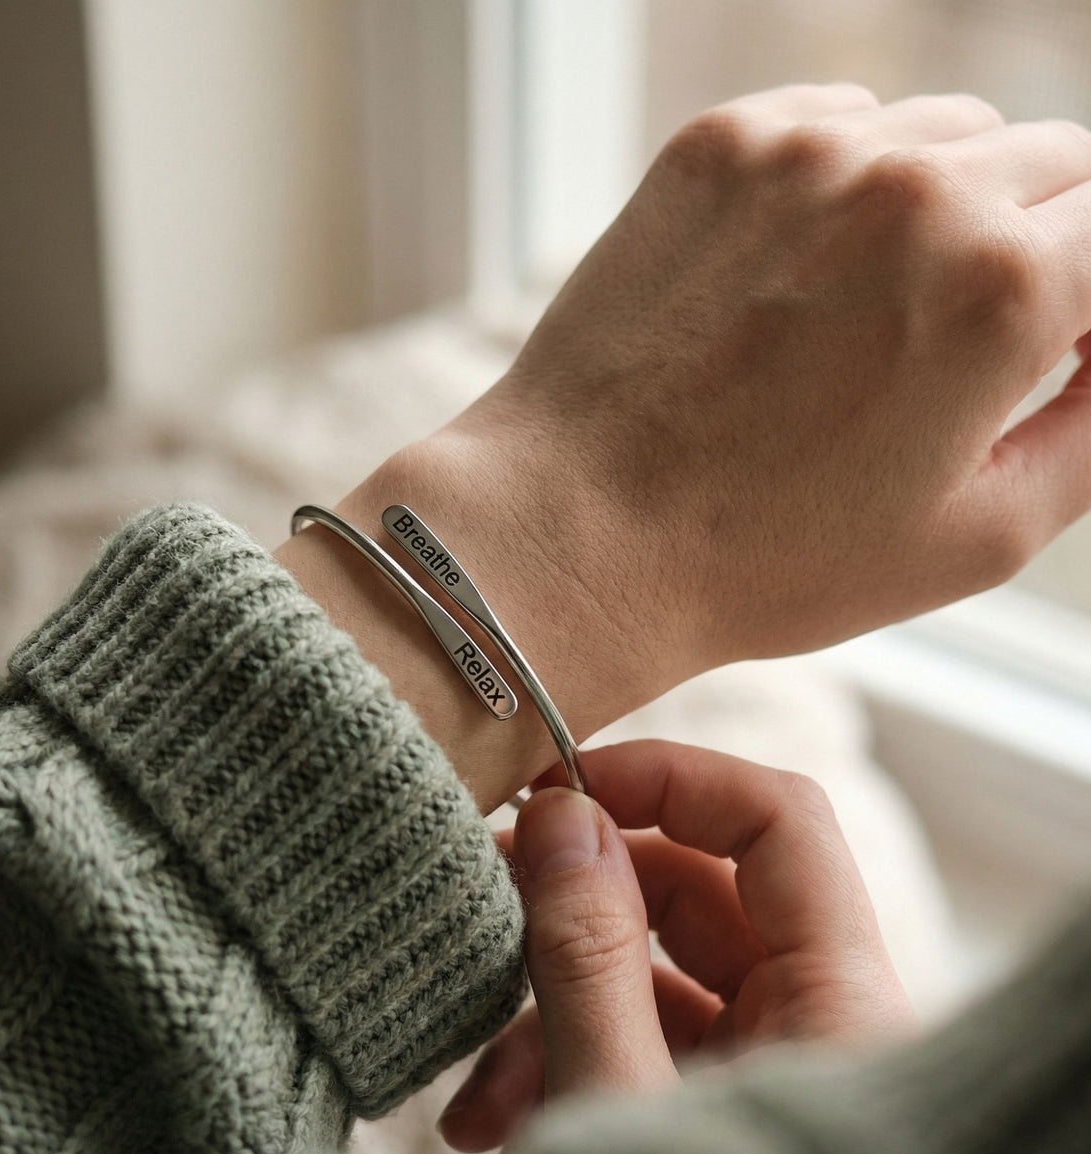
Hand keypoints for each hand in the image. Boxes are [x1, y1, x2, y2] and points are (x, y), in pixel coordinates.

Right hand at [437, 740, 913, 1153]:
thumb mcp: (614, 1104)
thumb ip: (587, 954)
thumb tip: (562, 818)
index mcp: (839, 1004)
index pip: (778, 822)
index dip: (672, 779)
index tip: (561, 785)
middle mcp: (815, 1021)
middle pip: (700, 893)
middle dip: (581, 903)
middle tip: (488, 899)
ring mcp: (764, 1065)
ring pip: (656, 971)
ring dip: (551, 1000)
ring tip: (476, 1078)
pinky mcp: (713, 1103)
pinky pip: (641, 1038)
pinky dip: (564, 1054)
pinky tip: (488, 1116)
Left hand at [450, 85, 1090, 681]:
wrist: (581, 530)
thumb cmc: (768, 559)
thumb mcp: (978, 536)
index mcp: (1003, 289)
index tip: (1067, 341)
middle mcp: (915, 190)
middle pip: (1053, 163)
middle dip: (1043, 242)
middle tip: (965, 340)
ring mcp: (806, 156)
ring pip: (946, 132)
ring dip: (946, 203)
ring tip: (872, 314)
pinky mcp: (719, 148)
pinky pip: (839, 124)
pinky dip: (851, 181)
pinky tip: (803, 275)